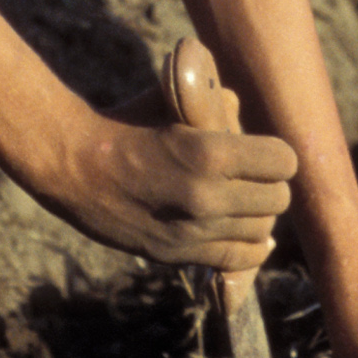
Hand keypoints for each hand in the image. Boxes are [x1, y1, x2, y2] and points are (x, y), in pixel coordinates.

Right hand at [27, 106, 296, 273]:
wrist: (73, 165)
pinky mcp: (177, 254)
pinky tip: (236, 229)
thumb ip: (220, 104)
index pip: (284, 162)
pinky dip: (246, 246)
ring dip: (256, 215)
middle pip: (278, 199)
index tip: (265, 152)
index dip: (277, 155)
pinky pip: (238, 259)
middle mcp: (206, 197)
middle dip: (270, 184)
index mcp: (209, 152)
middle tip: (252, 176)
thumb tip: (247, 121)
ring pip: (262, 231)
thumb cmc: (127, 123)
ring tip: (240, 201)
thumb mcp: (175, 98)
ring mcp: (192, 231)